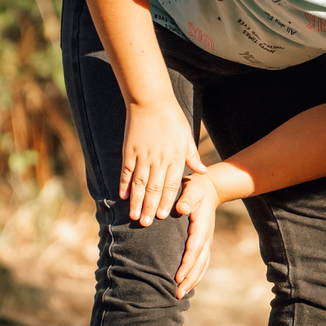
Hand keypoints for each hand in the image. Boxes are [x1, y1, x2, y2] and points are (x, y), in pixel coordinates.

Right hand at [119, 96, 203, 224]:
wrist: (151, 100)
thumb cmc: (172, 118)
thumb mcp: (187, 136)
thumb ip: (193, 156)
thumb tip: (203, 171)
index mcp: (175, 157)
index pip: (171, 186)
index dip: (167, 202)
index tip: (163, 217)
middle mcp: (159, 160)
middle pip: (155, 189)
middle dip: (151, 208)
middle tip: (147, 224)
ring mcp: (143, 156)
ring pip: (140, 184)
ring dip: (137, 202)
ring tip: (135, 216)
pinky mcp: (130, 150)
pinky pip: (126, 171)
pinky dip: (124, 185)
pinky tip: (122, 197)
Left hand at [173, 169, 222, 297]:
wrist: (211, 188)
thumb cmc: (196, 188)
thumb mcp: (192, 189)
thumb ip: (187, 199)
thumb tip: (181, 208)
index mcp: (201, 226)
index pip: (194, 249)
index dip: (187, 264)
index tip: (177, 277)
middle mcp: (206, 237)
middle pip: (200, 263)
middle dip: (189, 279)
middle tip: (178, 293)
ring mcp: (206, 241)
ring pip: (202, 265)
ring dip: (193, 280)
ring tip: (180, 294)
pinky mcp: (204, 243)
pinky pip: (202, 263)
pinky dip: (196, 275)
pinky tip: (187, 284)